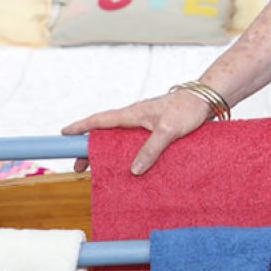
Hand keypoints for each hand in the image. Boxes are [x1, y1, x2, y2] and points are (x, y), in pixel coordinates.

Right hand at [61, 92, 210, 174]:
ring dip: (107, 151)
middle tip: (79, 166)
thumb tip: (133, 170)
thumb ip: (151, 149)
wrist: (207, 99)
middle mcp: (135, 116)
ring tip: (98, 169)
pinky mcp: (156, 128)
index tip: (63, 134)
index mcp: (133, 113)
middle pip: (105, 132)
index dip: (81, 127)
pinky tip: (128, 164)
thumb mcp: (168, 130)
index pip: (100, 120)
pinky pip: (134, 141)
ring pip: (119, 137)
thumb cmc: (187, 109)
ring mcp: (145, 122)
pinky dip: (125, 151)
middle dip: (89, 148)